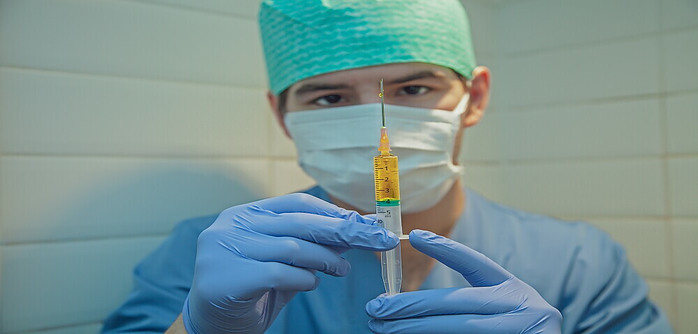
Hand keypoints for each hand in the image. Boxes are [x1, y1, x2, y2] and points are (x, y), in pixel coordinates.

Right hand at [183, 193, 398, 333]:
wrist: (211, 327)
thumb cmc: (250, 290)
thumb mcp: (280, 262)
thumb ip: (308, 245)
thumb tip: (354, 231)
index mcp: (243, 214)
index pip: (296, 203)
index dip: (333, 212)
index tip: (364, 223)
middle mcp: (231, 226)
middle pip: (299, 222)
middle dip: (343, 231)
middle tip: (375, 240)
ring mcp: (225, 250)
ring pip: (293, 247)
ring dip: (326, 259)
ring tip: (341, 270)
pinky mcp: (227, 277)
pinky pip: (279, 274)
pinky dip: (304, 279)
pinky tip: (311, 284)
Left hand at [366, 229, 561, 333]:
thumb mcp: (506, 311)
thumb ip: (473, 304)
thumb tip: (413, 305)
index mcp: (515, 291)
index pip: (476, 264)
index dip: (446, 249)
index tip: (415, 236)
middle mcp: (520, 308)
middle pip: (456, 303)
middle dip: (411, 305)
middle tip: (376, 308)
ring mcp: (518, 332)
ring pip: (455, 328)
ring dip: (413, 329)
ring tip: (383, 327)